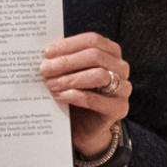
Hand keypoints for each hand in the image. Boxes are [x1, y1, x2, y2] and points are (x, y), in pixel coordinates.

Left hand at [41, 32, 131, 158]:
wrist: (83, 126)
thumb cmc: (74, 93)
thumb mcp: (68, 73)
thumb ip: (61, 60)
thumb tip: (43, 52)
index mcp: (110, 52)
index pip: (93, 40)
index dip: (69, 45)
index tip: (46, 53)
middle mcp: (120, 67)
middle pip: (95, 56)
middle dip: (66, 62)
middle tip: (44, 70)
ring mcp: (123, 88)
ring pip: (99, 75)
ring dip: (71, 79)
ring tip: (51, 84)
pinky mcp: (119, 108)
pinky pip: (96, 99)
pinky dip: (75, 96)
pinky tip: (60, 97)